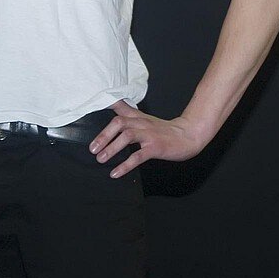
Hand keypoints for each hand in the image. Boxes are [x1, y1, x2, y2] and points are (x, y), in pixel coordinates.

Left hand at [89, 101, 213, 178]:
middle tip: (93, 149)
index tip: (90, 109)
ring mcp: (149, 135)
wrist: (188, 136)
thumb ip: (128, 113)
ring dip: (112, 148)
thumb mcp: (145, 119)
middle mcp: (142, 123)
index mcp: (138, 117)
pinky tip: (116, 172)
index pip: (120, 108)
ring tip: (101, 159)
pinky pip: (138, 156)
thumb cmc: (164, 130)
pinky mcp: (156, 147)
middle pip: (120, 122)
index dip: (105, 107)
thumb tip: (112, 105)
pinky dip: (125, 165)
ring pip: (128, 136)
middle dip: (104, 135)